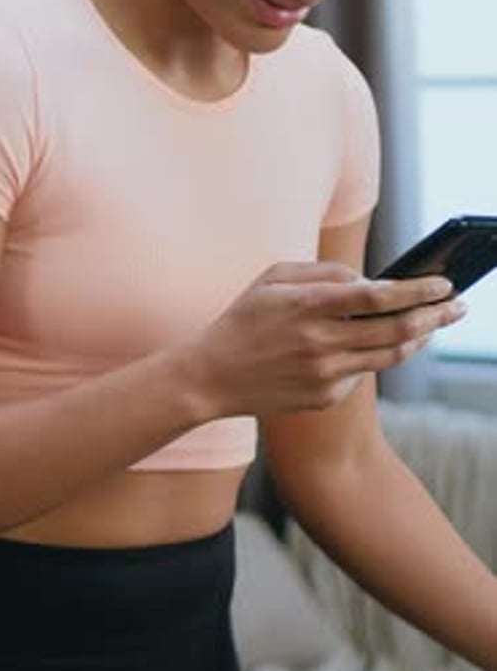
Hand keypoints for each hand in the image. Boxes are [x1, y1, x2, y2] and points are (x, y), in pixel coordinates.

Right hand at [185, 261, 462, 416]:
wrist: (211, 377)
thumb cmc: (243, 320)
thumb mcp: (272, 278)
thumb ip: (321, 273)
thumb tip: (368, 281)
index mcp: (307, 306)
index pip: (378, 297)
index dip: (417, 290)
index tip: (444, 283)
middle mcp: (320, 342)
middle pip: (396, 329)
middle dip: (436, 316)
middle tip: (458, 307)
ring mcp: (324, 374)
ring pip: (388, 355)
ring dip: (418, 338)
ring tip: (431, 326)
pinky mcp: (324, 397)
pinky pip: (362, 374)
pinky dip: (375, 356)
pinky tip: (376, 345)